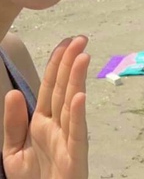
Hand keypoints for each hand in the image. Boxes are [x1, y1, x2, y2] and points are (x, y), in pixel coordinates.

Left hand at [3, 36, 89, 178]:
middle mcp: (58, 124)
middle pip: (63, 88)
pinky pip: (76, 131)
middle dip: (70, 62)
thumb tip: (14, 93)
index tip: (65, 43)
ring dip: (76, 80)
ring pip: (72, 103)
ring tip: (82, 56)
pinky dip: (77, 113)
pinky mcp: (75, 154)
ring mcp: (68, 137)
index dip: (56, 64)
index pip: (50, 86)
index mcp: (42, 121)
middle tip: (80, 39)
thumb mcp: (13, 152)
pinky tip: (79, 96)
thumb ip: (13, 123)